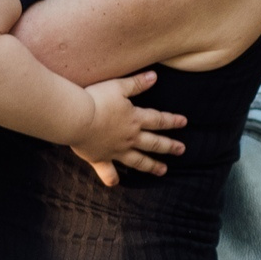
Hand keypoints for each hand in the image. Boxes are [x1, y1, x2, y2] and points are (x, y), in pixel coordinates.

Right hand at [67, 69, 187, 185]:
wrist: (76, 118)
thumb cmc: (96, 99)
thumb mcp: (118, 86)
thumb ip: (137, 83)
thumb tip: (154, 76)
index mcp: (134, 119)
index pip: (158, 120)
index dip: (172, 121)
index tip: (184, 122)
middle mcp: (129, 137)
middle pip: (153, 143)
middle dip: (169, 146)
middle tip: (181, 150)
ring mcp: (116, 150)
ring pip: (138, 160)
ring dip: (151, 165)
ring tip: (163, 171)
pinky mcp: (100, 158)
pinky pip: (108, 172)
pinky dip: (112, 178)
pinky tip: (116, 183)